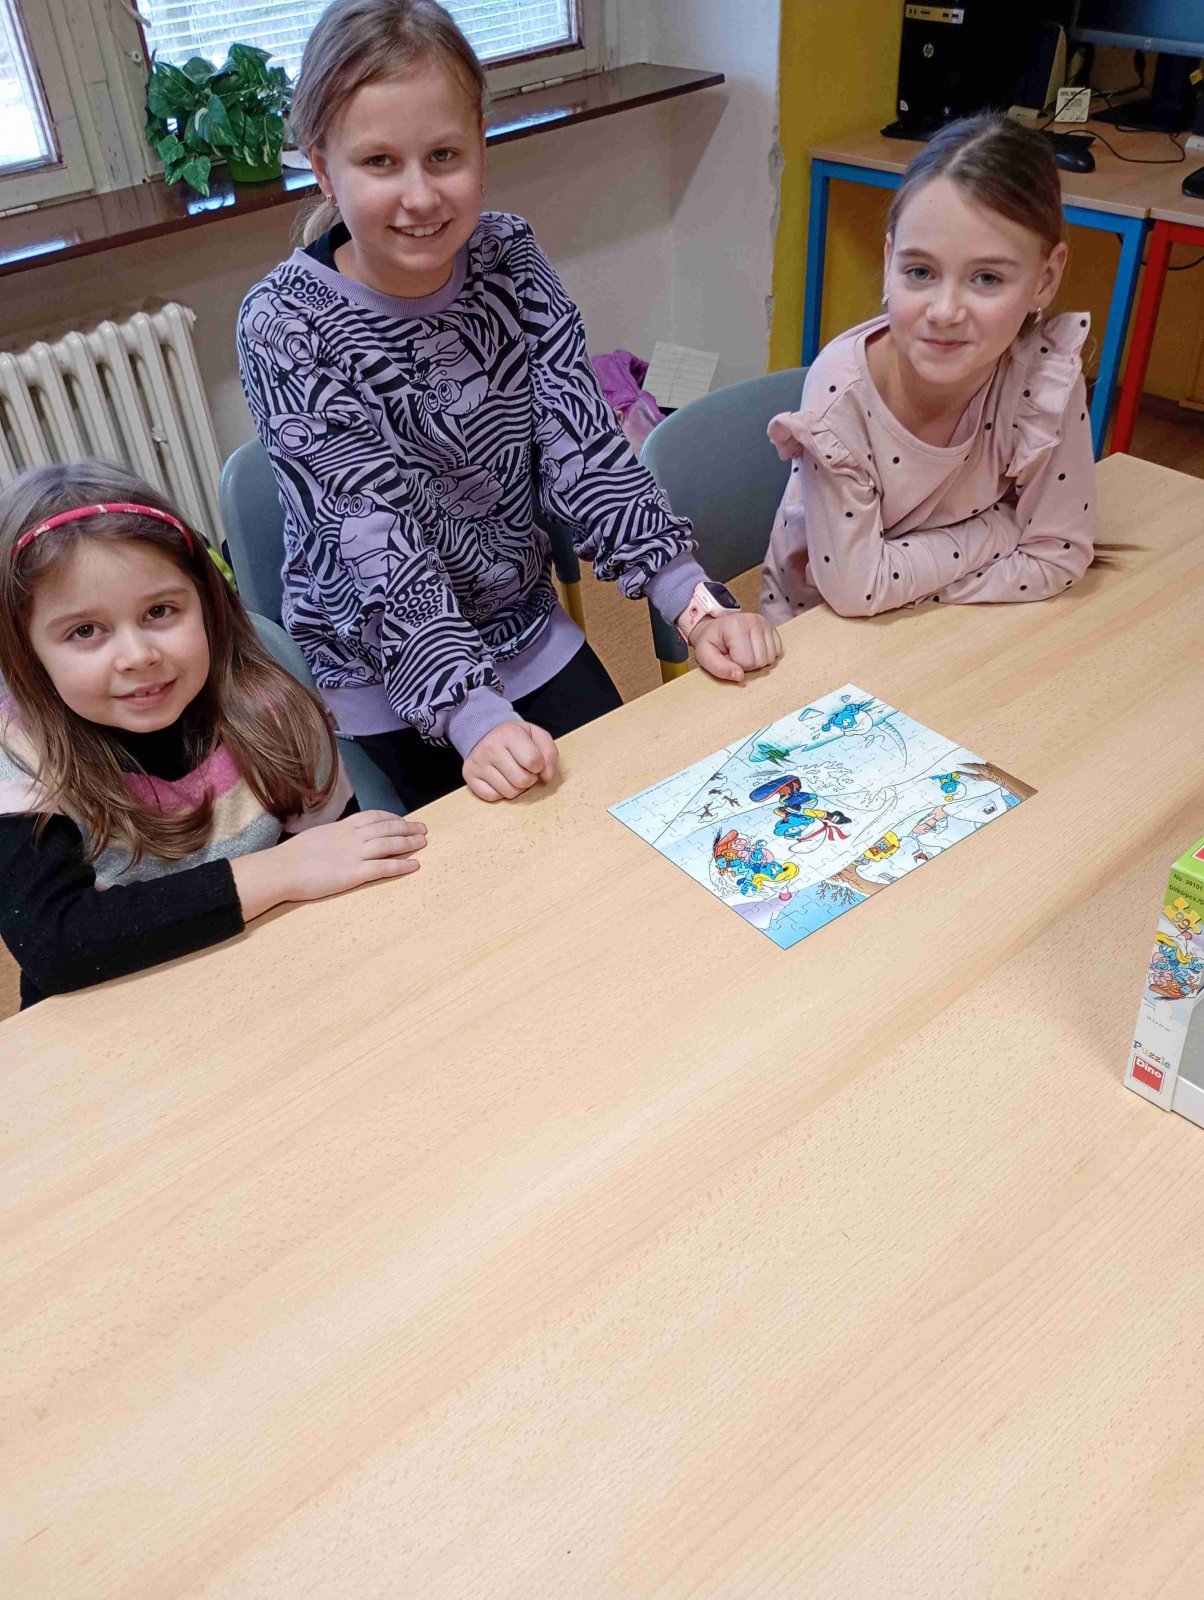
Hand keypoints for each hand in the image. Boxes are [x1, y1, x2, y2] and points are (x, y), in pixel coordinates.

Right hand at [232, 810, 426, 919]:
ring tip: (423, 842)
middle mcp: (352, 837)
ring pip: (389, 844)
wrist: (283, 868)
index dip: (390, 817)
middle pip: (386, 828)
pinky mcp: (355, 873)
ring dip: (409, 842)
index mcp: (342, 827)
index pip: (372, 817)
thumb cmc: (292, 856)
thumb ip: (332, 837)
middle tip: (422, 829)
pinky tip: (415, 864)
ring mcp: (355, 854)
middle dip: (406, 827)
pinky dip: (402, 865)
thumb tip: (338, 839)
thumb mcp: (315, 837)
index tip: (401, 819)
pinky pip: (384, 866)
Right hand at [463, 719, 557, 801]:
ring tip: (512, 774)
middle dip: (529, 779)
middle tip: (523, 770)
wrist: (484, 732)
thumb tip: (546, 778)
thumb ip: (549, 754)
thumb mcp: (536, 735)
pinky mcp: (469, 776)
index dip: (539, 766)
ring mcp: (478, 763)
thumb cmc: (515, 737)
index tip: (533, 761)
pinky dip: (500, 792)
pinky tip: (500, 779)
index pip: (533, 761)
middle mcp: (491, 748)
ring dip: (516, 787)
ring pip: (509, 792)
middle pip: (522, 780)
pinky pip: (492, 797)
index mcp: (510, 734)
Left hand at [687, 612, 782, 683]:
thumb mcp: (705, 655)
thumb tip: (739, 677)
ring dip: (758, 661)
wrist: (715, 627)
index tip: (728, 656)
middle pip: (761, 661)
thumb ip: (719, 668)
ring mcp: (765, 623)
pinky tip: (754, 650)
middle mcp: (754, 621)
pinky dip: (767, 655)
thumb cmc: (710, 642)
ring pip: (771, 658)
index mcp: (735, 626)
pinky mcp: (772, 627)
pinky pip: (778, 652)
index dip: (736, 666)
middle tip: (736, 655)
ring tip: (745, 652)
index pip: (746, 662)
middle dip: (748, 665)